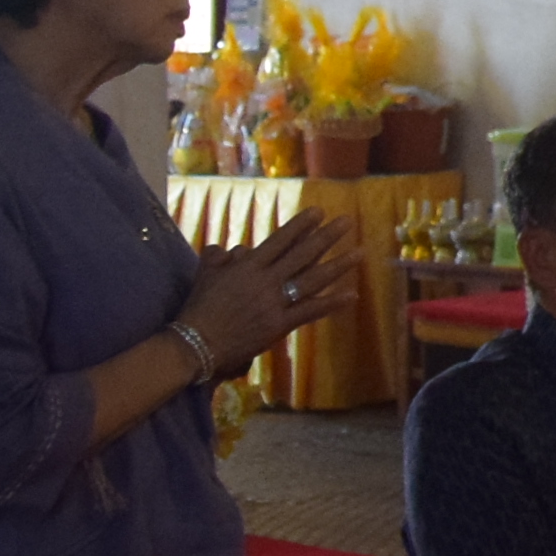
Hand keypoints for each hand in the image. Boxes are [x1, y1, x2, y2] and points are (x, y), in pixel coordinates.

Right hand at [181, 210, 356, 366]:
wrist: (196, 343)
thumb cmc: (198, 308)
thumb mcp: (204, 274)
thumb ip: (219, 256)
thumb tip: (235, 249)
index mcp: (248, 266)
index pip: (281, 240)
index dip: (301, 225)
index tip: (319, 212)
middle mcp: (266, 280)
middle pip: (302, 254)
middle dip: (327, 236)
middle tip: (347, 221)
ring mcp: (275, 303)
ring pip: (312, 279)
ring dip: (338, 265)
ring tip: (359, 252)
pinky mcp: (279, 325)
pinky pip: (311, 311)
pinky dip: (332, 303)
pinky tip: (352, 294)